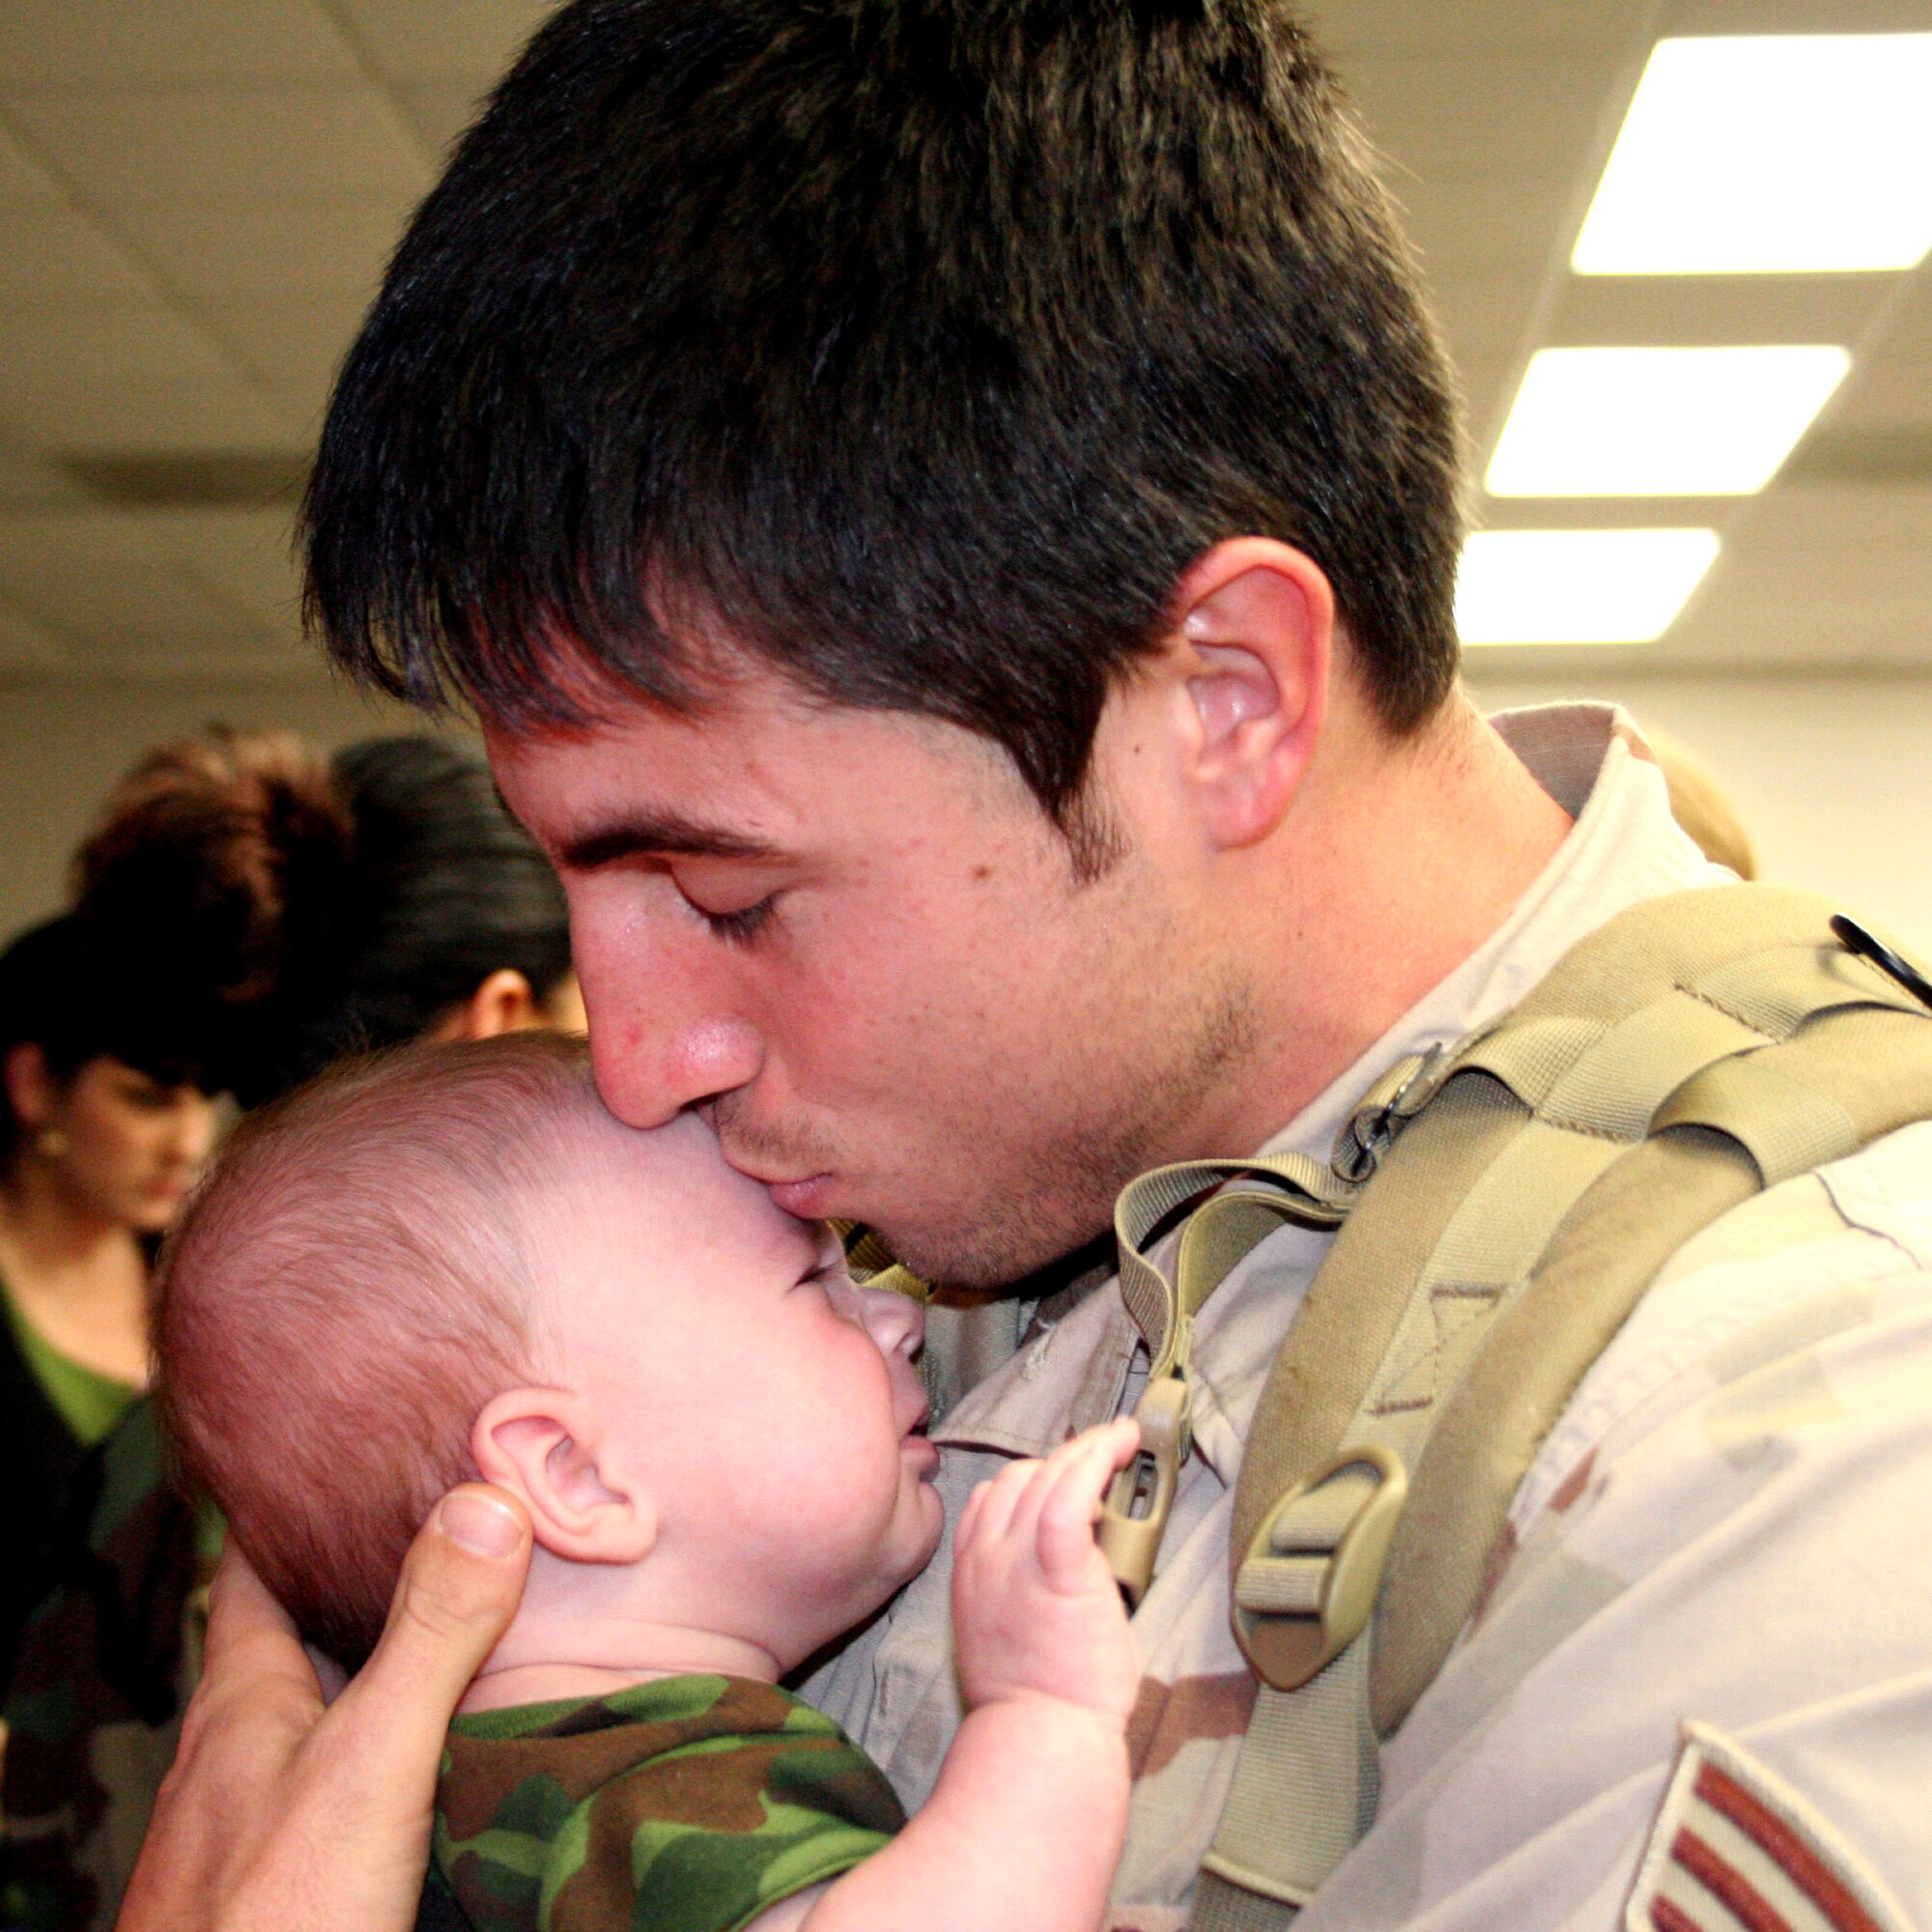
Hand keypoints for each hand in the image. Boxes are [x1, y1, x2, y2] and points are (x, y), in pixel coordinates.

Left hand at [116, 1485, 530, 1931]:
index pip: (257, 1568)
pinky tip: (442, 1762)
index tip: (356, 1450)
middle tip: (449, 1522)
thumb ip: (430, 1636)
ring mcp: (254, 1826)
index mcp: (242, 1703)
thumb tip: (488, 1496)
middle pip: (297, 1640)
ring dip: (382, 1671)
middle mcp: (238, 1754)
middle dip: (363, 1584)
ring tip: (466, 1625)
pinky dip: (392, 1750)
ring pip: (321, 1718)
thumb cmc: (275, 1919)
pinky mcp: (289, 1883)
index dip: (297, 1505)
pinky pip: (339, 1785)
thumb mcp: (370, 1762)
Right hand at [951, 1418, 1140, 1724]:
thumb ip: (1009, 1594)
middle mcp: (987, 1557)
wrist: (1038, 1739)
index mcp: (971, 1573)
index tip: (1064, 1482)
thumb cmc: (1030, 1705)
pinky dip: (1095, 1458)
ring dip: (1087, 1449)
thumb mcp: (994, 1639)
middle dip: (1061, 1460)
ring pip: (1045, 1476)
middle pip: (1017, 1478)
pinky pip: (1070, 1494)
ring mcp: (1018, 1561)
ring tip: (1119, 1440)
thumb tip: (1045, 1577)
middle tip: (1102, 1457)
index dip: (1029, 1481)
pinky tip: (1121, 1444)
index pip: (990, 1498)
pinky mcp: (1061, 1569)